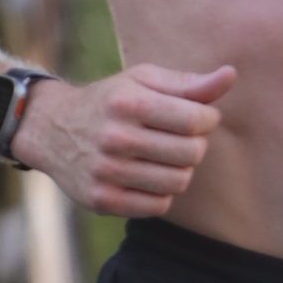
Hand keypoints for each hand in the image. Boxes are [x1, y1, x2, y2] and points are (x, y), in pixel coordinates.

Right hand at [12, 60, 235, 215]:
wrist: (51, 129)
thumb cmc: (110, 101)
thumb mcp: (143, 81)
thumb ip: (189, 83)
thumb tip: (231, 76)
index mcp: (128, 102)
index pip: (194, 119)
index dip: (207, 120)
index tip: (198, 118)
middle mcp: (115, 137)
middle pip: (191, 153)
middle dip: (195, 145)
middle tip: (180, 138)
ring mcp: (106, 172)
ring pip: (178, 182)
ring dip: (180, 170)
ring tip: (164, 157)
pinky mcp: (101, 199)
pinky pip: (158, 206)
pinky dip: (161, 193)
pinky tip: (148, 176)